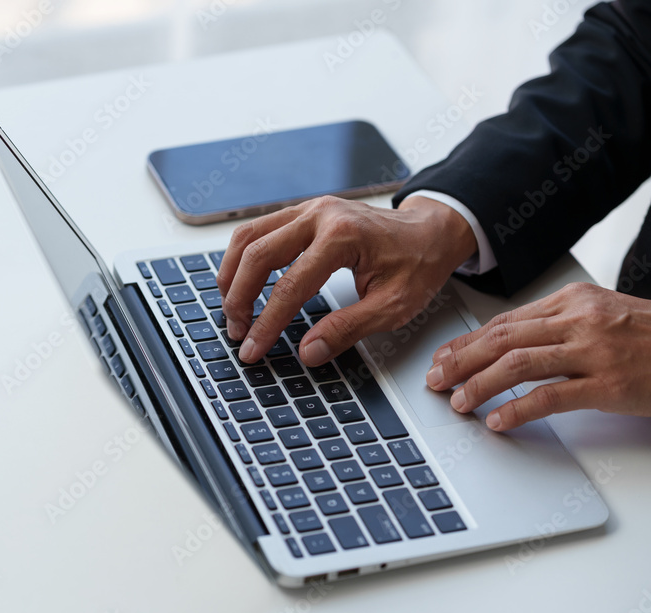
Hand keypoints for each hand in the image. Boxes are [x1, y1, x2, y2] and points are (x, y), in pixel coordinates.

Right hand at [216, 195, 477, 364]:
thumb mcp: (393, 307)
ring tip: (231, 310)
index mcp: (342, 236)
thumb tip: (308, 352)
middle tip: (237, 332)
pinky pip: (258, 230)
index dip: (266, 324)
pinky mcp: (302, 213)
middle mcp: (319, 215)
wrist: (431, 230)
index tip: (252, 349)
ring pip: (248, 237)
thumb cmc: (417, 263)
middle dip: (239, 298)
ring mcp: (308, 209)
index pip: (289, 287)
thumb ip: (347, 330)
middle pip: (256, 255)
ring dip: (232, 275)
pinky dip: (242, 258)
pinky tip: (240, 283)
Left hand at [426, 282, 650, 430]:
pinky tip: (498, 420)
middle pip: (502, 338)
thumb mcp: (601, 316)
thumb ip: (556, 326)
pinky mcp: (610, 383)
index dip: (467, 342)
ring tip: (458, 402)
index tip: (442, 357)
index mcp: (573, 299)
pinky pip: (551, 396)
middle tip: (435, 379)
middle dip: (461, 361)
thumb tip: (502, 345)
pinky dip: (518, 409)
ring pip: (518, 364)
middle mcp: (579, 319)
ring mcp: (595, 350)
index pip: (504, 320)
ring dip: (480, 385)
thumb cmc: (650, 337)